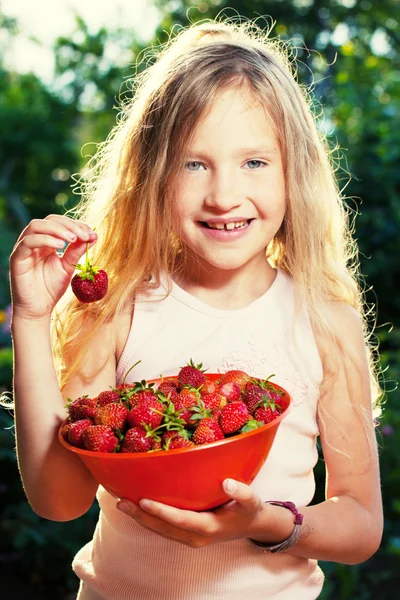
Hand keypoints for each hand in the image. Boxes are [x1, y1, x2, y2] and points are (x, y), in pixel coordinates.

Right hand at [10, 214, 96, 319]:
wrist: (38, 309)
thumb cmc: (51, 288)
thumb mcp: (68, 267)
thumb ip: (77, 251)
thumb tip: (92, 236)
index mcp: (46, 242)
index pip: (60, 223)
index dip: (76, 225)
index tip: (92, 234)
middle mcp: (34, 241)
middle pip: (49, 220)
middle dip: (69, 225)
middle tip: (85, 235)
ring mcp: (24, 248)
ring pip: (36, 226)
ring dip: (57, 229)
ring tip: (73, 239)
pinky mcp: (17, 258)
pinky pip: (28, 242)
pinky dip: (45, 240)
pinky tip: (60, 246)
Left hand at [116, 479, 264, 547]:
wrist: (252, 526)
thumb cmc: (249, 510)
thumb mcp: (251, 500)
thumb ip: (241, 492)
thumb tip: (227, 483)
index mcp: (209, 528)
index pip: (180, 520)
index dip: (161, 512)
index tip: (143, 501)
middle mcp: (195, 536)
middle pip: (163, 528)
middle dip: (140, 516)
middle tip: (120, 502)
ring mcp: (189, 538)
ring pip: (159, 530)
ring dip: (140, 518)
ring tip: (121, 503)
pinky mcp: (186, 534)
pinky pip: (163, 528)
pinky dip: (148, 518)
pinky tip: (136, 507)